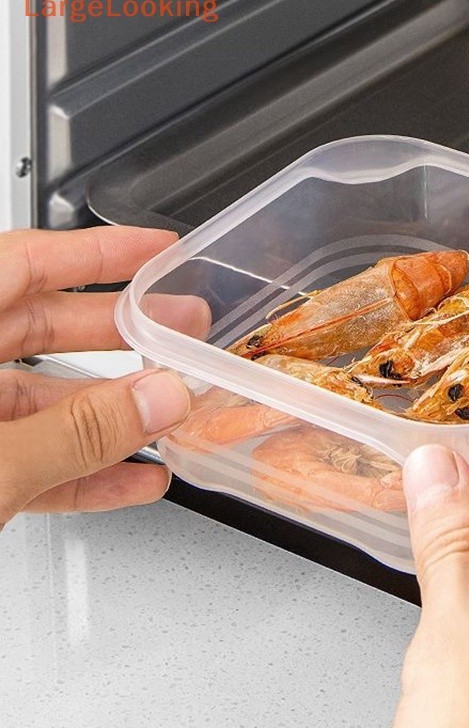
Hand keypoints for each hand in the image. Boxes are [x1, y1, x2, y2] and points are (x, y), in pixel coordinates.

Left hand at [0, 227, 209, 527]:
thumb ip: (77, 432)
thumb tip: (159, 399)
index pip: (24, 264)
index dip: (98, 251)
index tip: (159, 250)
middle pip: (43, 330)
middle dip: (126, 332)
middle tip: (186, 327)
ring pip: (43, 401)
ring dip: (114, 412)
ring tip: (175, 412)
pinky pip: (32, 458)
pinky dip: (83, 468)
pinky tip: (133, 477)